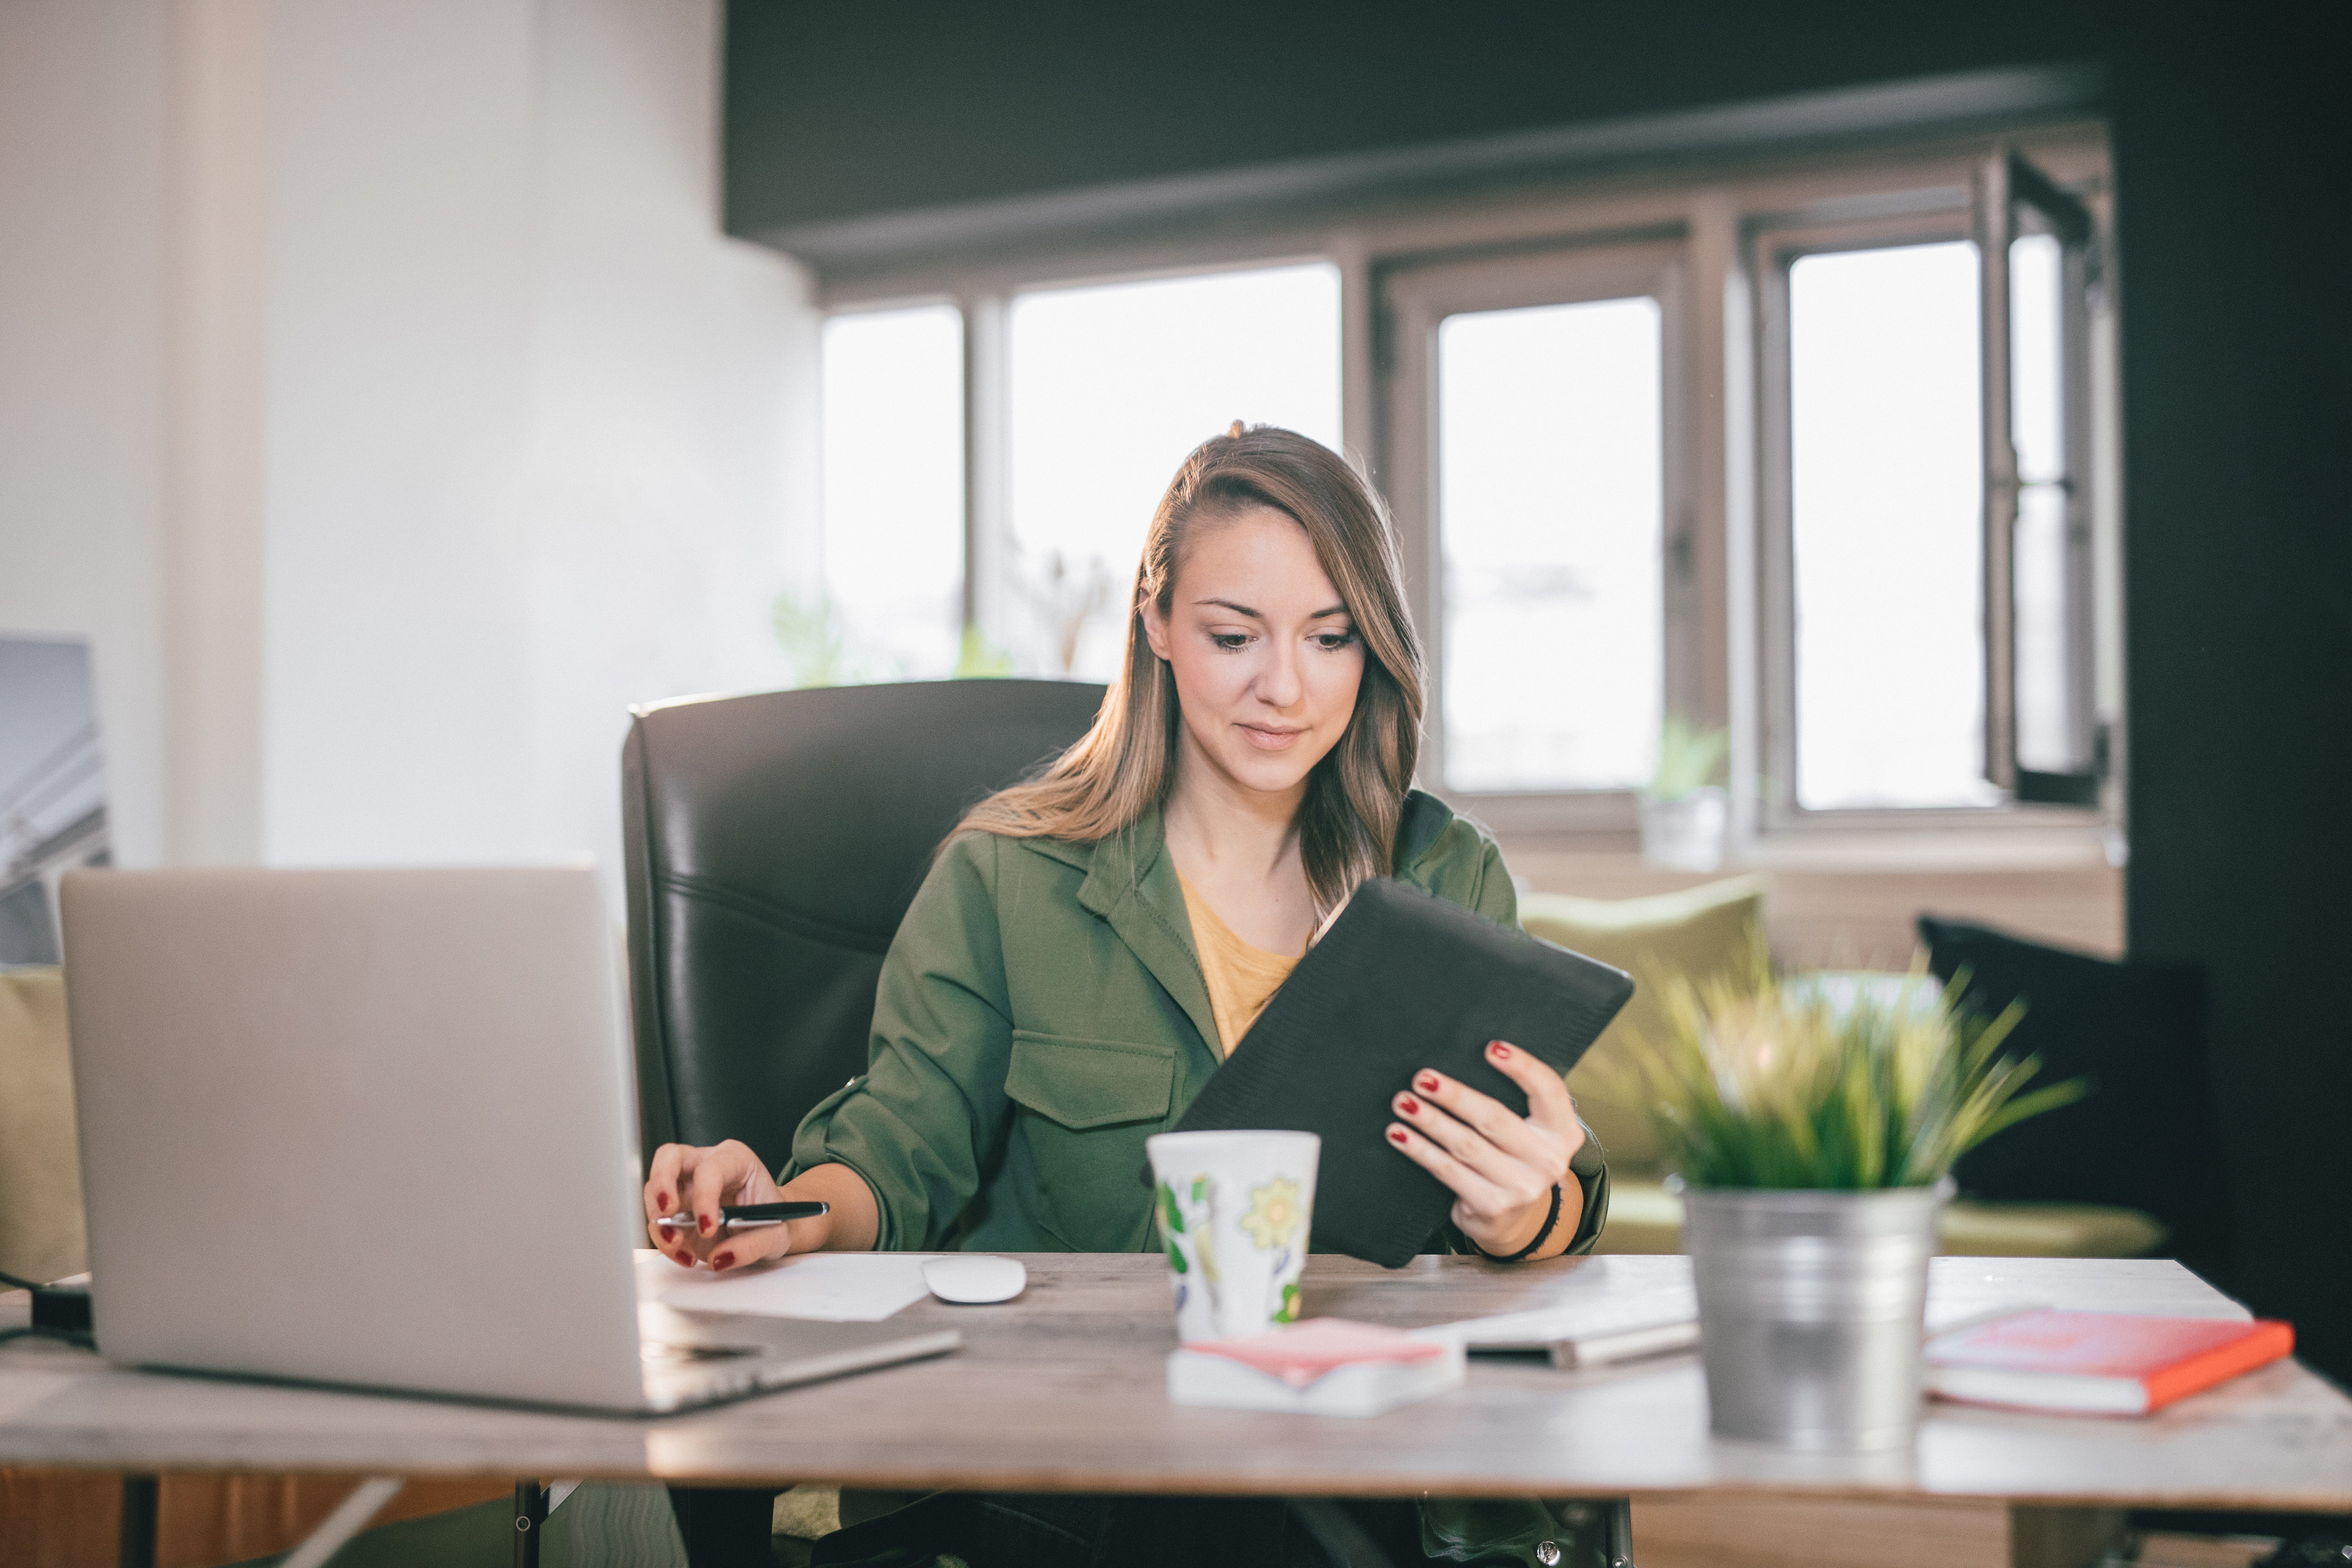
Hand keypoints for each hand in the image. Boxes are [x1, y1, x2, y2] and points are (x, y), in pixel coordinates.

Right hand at [643, 1139, 802, 1272]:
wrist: (769, 1227)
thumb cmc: (774, 1219)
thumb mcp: (778, 1234)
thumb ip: (752, 1246)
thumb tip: (721, 1257)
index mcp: (736, 1159)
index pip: (711, 1169)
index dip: (705, 1197)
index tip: (707, 1227)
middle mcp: (705, 1164)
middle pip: (669, 1158)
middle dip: (661, 1185)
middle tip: (667, 1214)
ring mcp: (685, 1184)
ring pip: (654, 1190)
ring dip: (660, 1222)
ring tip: (678, 1245)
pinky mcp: (675, 1209)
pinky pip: (658, 1221)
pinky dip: (663, 1240)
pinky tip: (684, 1255)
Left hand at [1384, 1040, 1585, 1258]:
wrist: (1513, 1220)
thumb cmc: (1513, 1158)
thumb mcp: (1528, 1131)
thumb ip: (1514, 1102)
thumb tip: (1461, 1058)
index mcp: (1562, 1132)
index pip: (1548, 1091)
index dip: (1522, 1067)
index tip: (1490, 1047)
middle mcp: (1547, 1161)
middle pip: (1495, 1119)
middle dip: (1454, 1096)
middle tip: (1422, 1078)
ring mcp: (1521, 1187)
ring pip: (1466, 1145)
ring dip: (1430, 1121)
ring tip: (1403, 1102)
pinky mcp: (1491, 1206)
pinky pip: (1447, 1171)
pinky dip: (1420, 1150)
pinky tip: (1399, 1135)